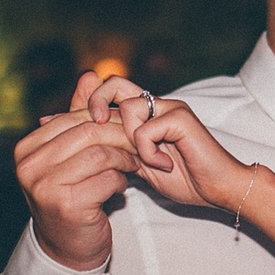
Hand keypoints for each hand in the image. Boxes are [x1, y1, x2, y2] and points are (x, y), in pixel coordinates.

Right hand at [16, 71, 142, 268]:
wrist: (69, 248)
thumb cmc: (74, 195)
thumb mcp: (73, 154)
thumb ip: (79, 116)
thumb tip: (91, 74)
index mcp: (27, 149)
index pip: (75, 120)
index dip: (106, 121)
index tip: (129, 128)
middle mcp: (29, 166)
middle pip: (89, 134)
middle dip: (120, 137)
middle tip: (141, 145)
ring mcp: (44, 186)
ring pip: (101, 155)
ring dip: (123, 160)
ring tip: (131, 167)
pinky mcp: (66, 206)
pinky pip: (107, 180)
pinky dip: (120, 182)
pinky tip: (120, 189)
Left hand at [81, 79, 255, 213]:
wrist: (220, 190)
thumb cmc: (186, 179)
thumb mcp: (141, 165)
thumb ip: (119, 150)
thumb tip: (83, 145)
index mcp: (147, 113)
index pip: (108, 95)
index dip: (81, 106)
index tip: (55, 123)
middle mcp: (157, 104)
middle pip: (114, 84)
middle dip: (94, 104)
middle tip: (92, 127)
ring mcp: (170, 108)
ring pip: (127, 108)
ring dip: (130, 141)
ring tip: (147, 162)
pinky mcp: (180, 118)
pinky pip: (145, 130)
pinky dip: (148, 152)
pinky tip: (164, 165)